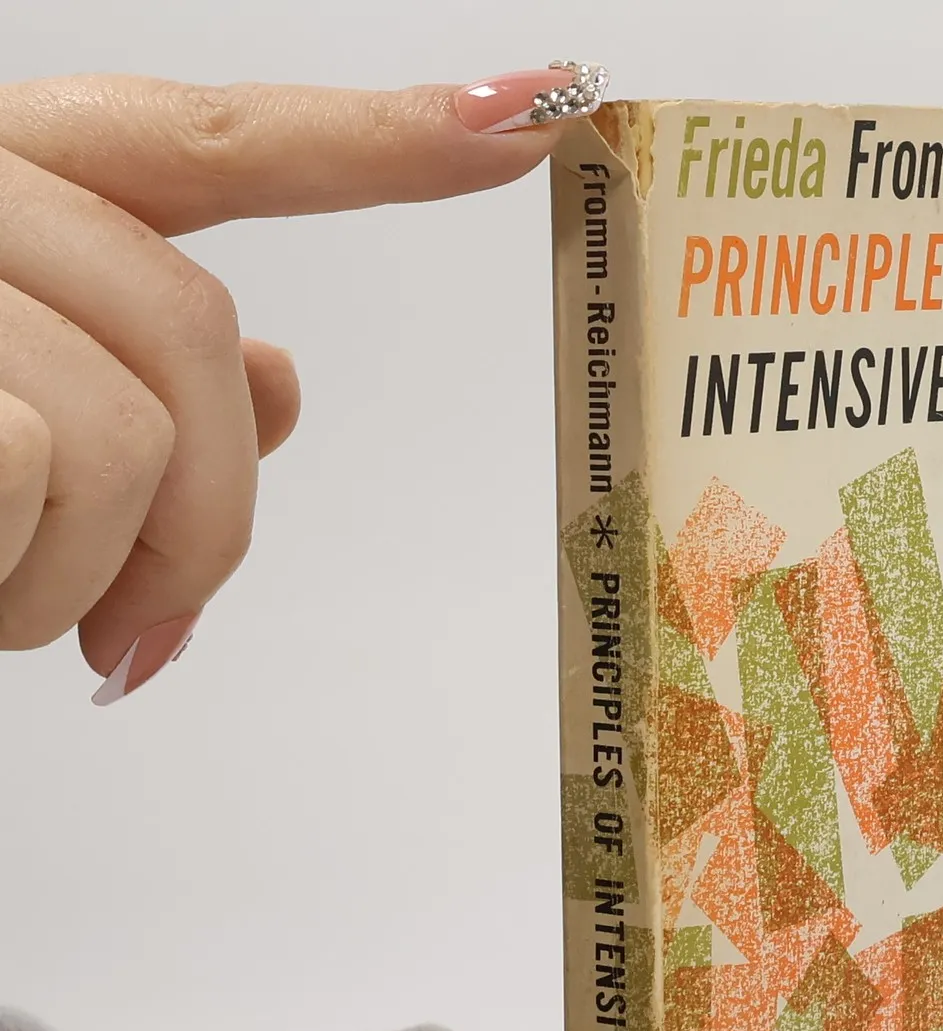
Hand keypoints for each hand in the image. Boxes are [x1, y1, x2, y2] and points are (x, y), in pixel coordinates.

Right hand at [0, 66, 595, 698]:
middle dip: (209, 524)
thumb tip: (286, 380)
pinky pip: (42, 467)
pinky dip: (23, 582)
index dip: (378, 138)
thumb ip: (132, 376)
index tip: (530, 123)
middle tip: (146, 634)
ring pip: (129, 425)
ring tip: (3, 606)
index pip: (210, 140)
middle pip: (199, 333)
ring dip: (95, 574)